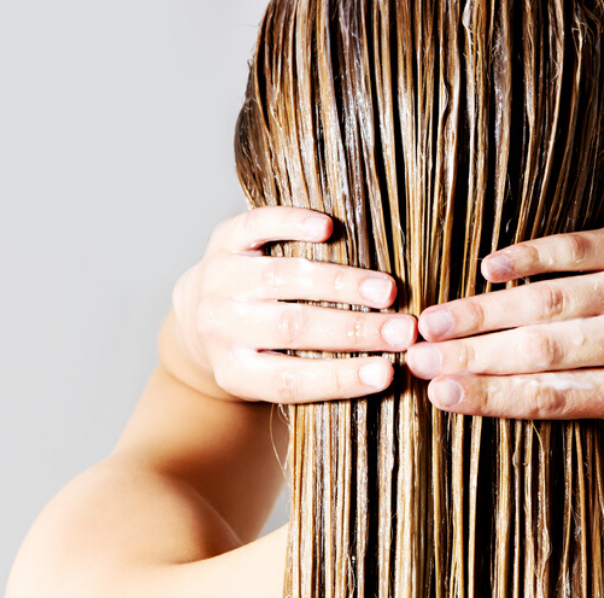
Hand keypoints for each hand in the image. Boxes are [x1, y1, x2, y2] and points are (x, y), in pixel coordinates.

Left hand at [169, 206, 417, 402]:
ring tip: (386, 291)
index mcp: (235, 371)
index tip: (388, 373)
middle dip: (354, 330)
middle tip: (403, 331)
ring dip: (341, 284)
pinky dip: (292, 224)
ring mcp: (220, 279)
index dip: (340, 379)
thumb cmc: (257, 349)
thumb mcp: (272, 375)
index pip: (290, 380)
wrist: (200, 311)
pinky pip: (257, 226)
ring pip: (284, 278)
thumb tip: (387, 373)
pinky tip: (328, 228)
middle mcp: (220, 327)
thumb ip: (317, 374)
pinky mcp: (224, 239)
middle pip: (292, 328)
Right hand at [407, 222, 603, 418]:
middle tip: (414, 357)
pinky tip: (486, 270)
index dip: (491, 397)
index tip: (438, 395)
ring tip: (432, 321)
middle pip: (541, 351)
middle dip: (471, 356)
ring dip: (483, 312)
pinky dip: (526, 258)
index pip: (551, 399)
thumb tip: (476, 393)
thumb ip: (571, 391)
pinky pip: (571, 249)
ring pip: (547, 302)